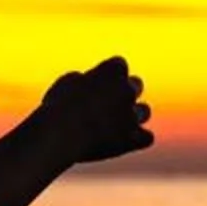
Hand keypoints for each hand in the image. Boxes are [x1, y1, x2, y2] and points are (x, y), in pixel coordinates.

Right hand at [36, 57, 153, 167]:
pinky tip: (124, 141)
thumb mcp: (67, 83)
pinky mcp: (133, 139)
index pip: (118, 64)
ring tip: (113, 124)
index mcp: (113, 70)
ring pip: (144, 111)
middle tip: (104, 103)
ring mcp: (133, 115)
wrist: (62, 133)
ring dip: (132, 115)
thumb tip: (90, 86)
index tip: (93, 83)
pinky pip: (147, 138)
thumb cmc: (59, 106)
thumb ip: (86, 80)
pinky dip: (138, 139)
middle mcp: (128, 90)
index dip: (106, 74)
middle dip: (123, 91)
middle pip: (136, 84)